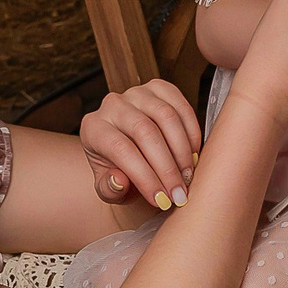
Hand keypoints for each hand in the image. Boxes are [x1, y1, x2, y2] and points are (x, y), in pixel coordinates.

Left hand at [79, 79, 204, 212]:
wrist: (129, 151)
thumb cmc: (118, 171)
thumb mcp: (109, 188)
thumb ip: (110, 189)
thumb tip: (119, 181)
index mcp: (93, 128)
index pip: (120, 149)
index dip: (145, 176)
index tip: (162, 200)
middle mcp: (112, 104)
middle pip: (145, 131)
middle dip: (167, 167)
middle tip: (179, 192)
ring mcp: (137, 93)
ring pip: (166, 116)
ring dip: (182, 151)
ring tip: (188, 176)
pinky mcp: (159, 88)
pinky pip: (181, 106)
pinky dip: (192, 132)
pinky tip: (193, 155)